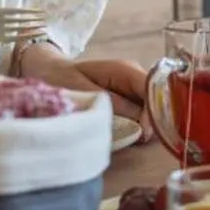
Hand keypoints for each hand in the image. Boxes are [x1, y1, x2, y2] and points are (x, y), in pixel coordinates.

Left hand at [19, 44, 152, 134]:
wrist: (51, 73)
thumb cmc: (63, 78)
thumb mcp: (82, 90)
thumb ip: (112, 105)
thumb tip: (138, 123)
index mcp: (125, 70)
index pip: (152, 88)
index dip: (154, 110)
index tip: (145, 133)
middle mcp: (135, 78)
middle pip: (158, 100)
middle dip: (152, 121)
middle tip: (139, 139)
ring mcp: (134, 90)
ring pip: (153, 110)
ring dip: (145, 126)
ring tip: (132, 139)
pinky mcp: (130, 102)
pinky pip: (142, 116)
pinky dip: (138, 128)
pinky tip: (128, 136)